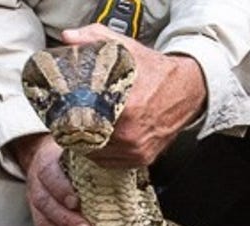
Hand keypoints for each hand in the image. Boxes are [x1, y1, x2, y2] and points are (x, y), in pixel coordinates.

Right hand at [13, 133, 93, 225]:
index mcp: (46, 163)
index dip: (61, 189)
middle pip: (45, 205)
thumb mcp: (80, 151)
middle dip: (66, 221)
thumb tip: (129, 161)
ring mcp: (35, 208)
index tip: (77, 202)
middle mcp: (37, 186)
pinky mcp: (40, 224)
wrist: (45, 161)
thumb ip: (98, 158)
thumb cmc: (72, 158)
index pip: (49, 175)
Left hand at [60, 24, 206, 168]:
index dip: (67, 118)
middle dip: (74, 130)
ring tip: (83, 129)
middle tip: (67, 121)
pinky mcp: (142, 158)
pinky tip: (99, 140)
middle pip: (86, 140)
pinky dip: (101, 153)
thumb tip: (70, 39)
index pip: (82, 122)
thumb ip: (95, 40)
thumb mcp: (126, 50)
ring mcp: (137, 148)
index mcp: (126, 106)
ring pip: (96, 154)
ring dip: (86, 143)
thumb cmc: (157, 72)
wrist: (187, 90)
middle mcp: (131, 132)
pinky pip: (111, 163)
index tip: (62, 112)